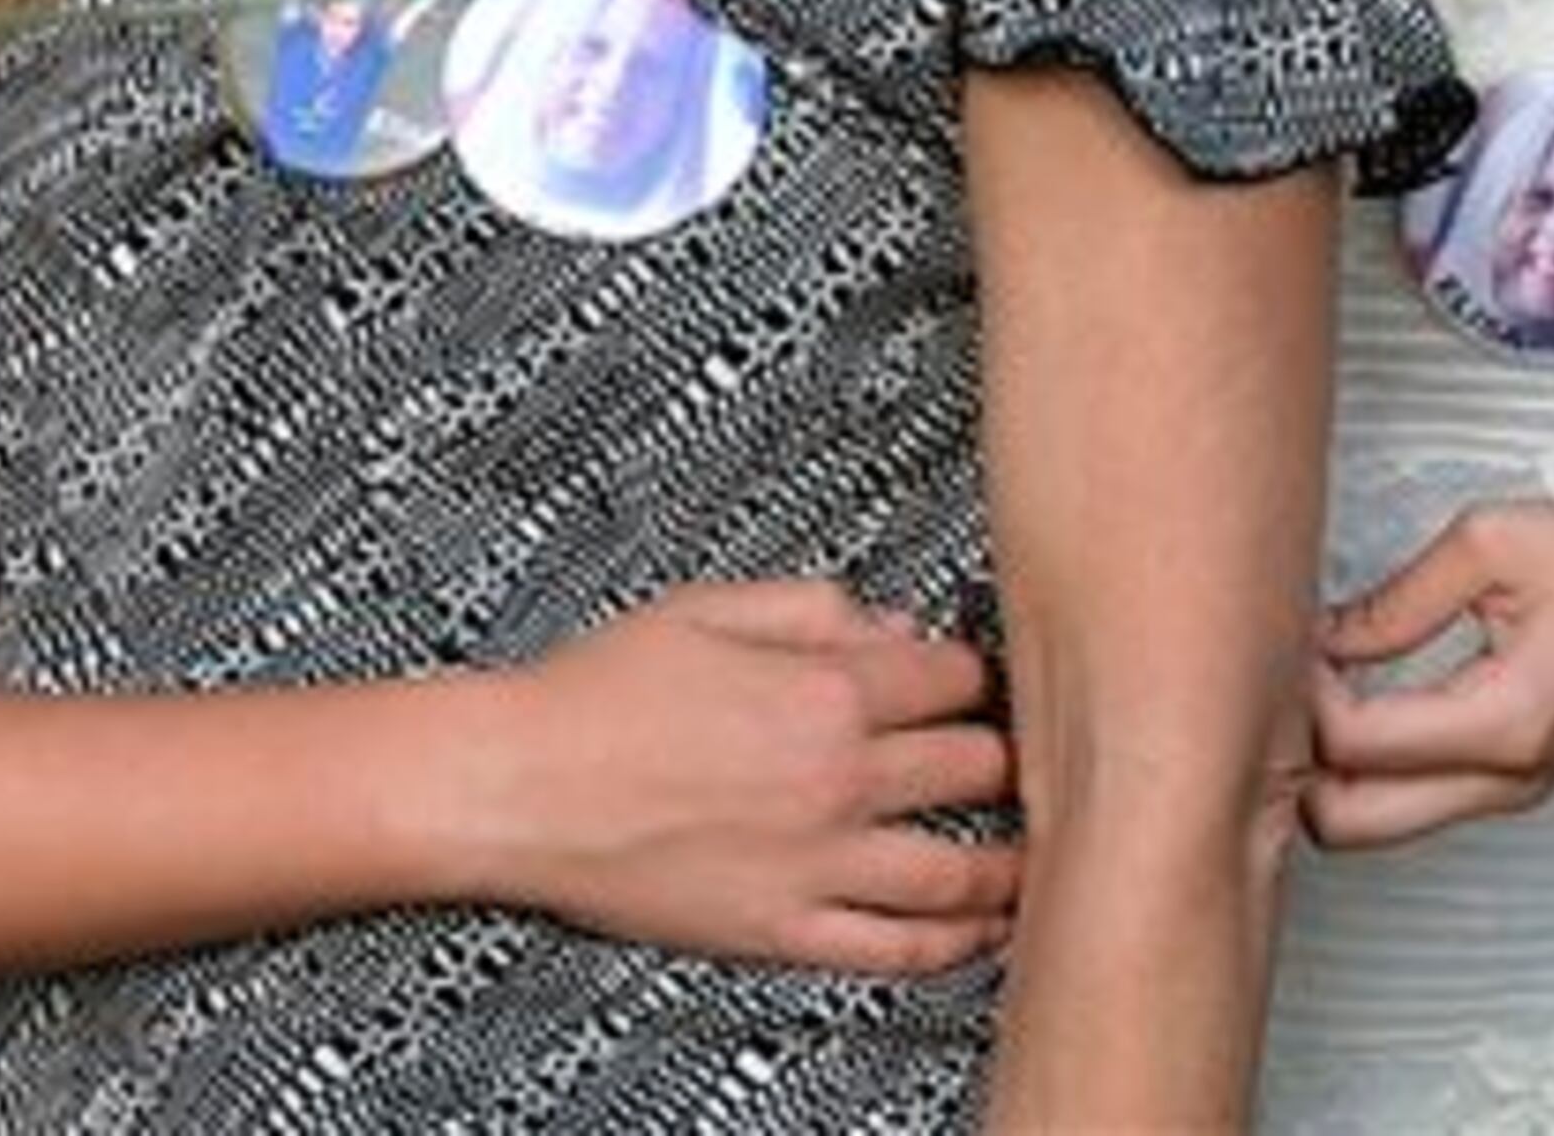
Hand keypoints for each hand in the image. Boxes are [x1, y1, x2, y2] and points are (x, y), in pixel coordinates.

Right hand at [496, 578, 1015, 972]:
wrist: (521, 786)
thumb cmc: (597, 692)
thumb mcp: (706, 607)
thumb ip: (812, 606)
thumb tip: (890, 621)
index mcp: (822, 691)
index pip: (952, 677)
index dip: (974, 670)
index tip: (977, 677)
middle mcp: (837, 780)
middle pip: (975, 768)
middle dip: (1002, 754)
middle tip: (1013, 757)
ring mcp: (816, 864)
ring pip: (958, 870)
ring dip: (1009, 862)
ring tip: (1032, 855)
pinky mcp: (783, 928)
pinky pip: (893, 947)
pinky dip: (952, 944)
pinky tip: (979, 931)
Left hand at [1303, 504, 1553, 849]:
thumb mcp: (1492, 544)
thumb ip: (1396, 600)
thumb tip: (1315, 636)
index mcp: (1505, 722)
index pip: (1353, 746)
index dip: (1300, 692)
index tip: (1291, 629)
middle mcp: (1505, 779)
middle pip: (1345, 825)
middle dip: (1297, 758)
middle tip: (1291, 674)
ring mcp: (1508, 792)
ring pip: (1371, 823)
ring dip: (1326, 766)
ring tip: (1319, 676)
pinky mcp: (1507, 782)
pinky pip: (1408, 799)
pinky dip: (1364, 763)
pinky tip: (1354, 688)